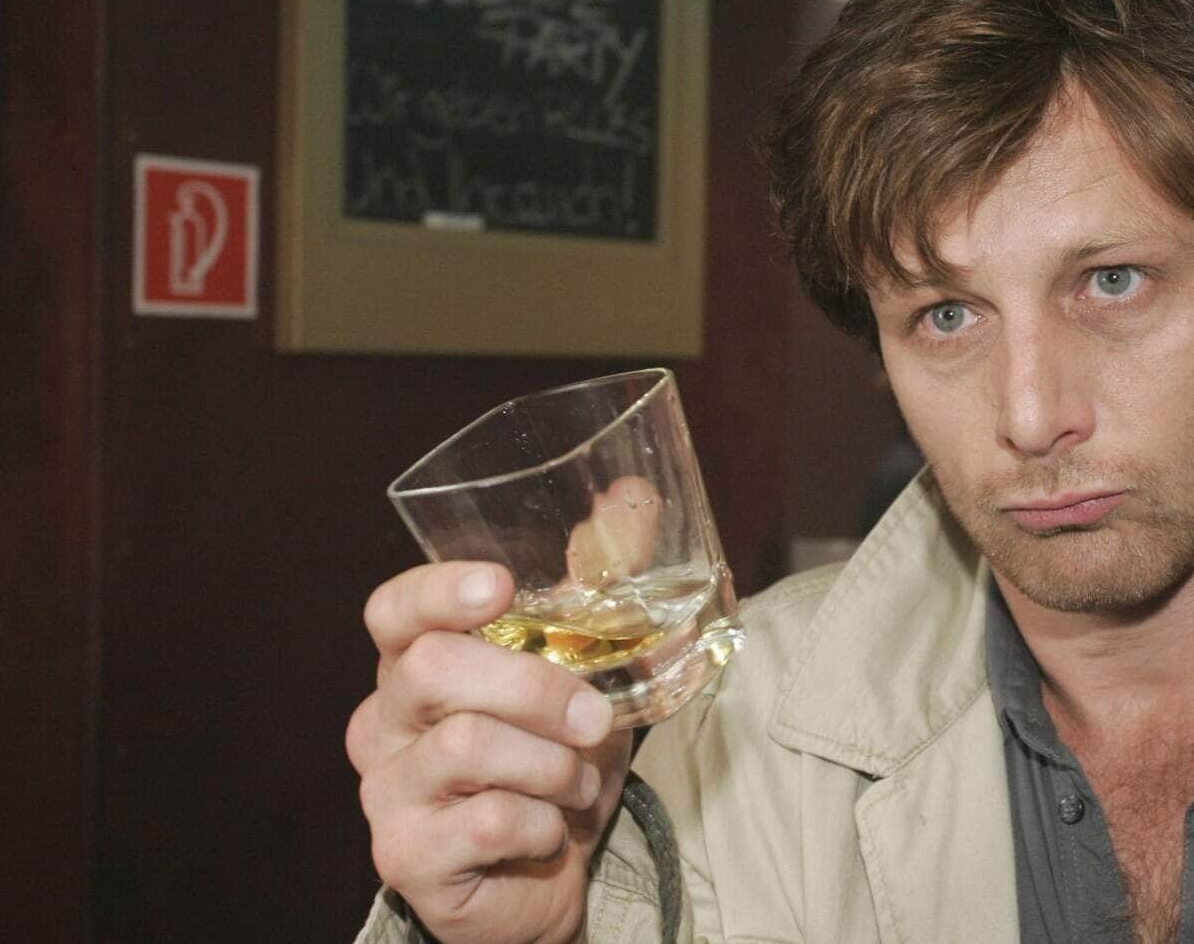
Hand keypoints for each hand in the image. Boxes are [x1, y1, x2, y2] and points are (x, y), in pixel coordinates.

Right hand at [347, 562, 634, 943]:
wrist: (549, 878)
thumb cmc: (557, 759)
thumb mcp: (592, 668)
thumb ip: (603, 581)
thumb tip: (631, 494)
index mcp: (416, 663)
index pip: (393, 611)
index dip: (437, 592)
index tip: (498, 587)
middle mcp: (383, 721)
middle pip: (433, 669)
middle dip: (534, 687)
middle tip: (595, 716)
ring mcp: (387, 790)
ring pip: (466, 744)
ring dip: (552, 763)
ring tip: (578, 781)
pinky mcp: (407, 856)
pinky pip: (486, 819)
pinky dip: (543, 821)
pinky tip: (551, 828)